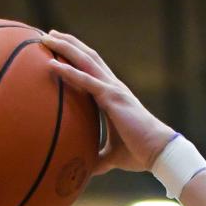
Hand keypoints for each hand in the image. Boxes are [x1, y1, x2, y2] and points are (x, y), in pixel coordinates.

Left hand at [41, 32, 174, 174]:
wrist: (158, 152)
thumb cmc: (139, 153)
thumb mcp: (113, 156)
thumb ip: (99, 159)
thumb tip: (86, 169)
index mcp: (113, 96)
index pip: (92, 70)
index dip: (77, 57)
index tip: (59, 49)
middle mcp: (113, 87)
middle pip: (88, 58)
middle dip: (69, 44)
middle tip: (49, 35)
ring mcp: (113, 90)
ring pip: (86, 61)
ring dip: (66, 48)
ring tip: (47, 38)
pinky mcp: (112, 98)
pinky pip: (87, 81)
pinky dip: (70, 72)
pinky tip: (54, 64)